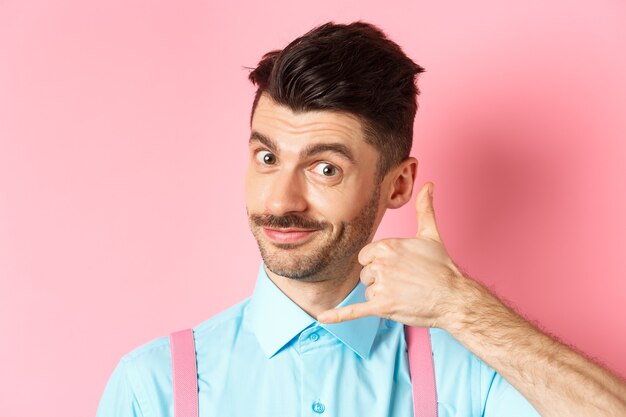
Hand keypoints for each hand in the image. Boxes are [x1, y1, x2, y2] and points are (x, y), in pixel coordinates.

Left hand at [316, 182, 471, 328]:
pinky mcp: (382, 307)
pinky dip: (338, 315)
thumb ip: (424, 209)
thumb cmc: (442, 267)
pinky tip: (321, 317)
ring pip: (367, 291)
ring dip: (381, 296)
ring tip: (404, 294)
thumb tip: (429, 185)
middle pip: (365, 274)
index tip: (397, 267)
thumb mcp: (430, 234)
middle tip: (404, 282)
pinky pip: (354, 310)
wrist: (454, 297)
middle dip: (380, 280)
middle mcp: (381, 264)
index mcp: (386, 246)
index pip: (365, 256)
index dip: (378, 263)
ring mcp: (381, 286)